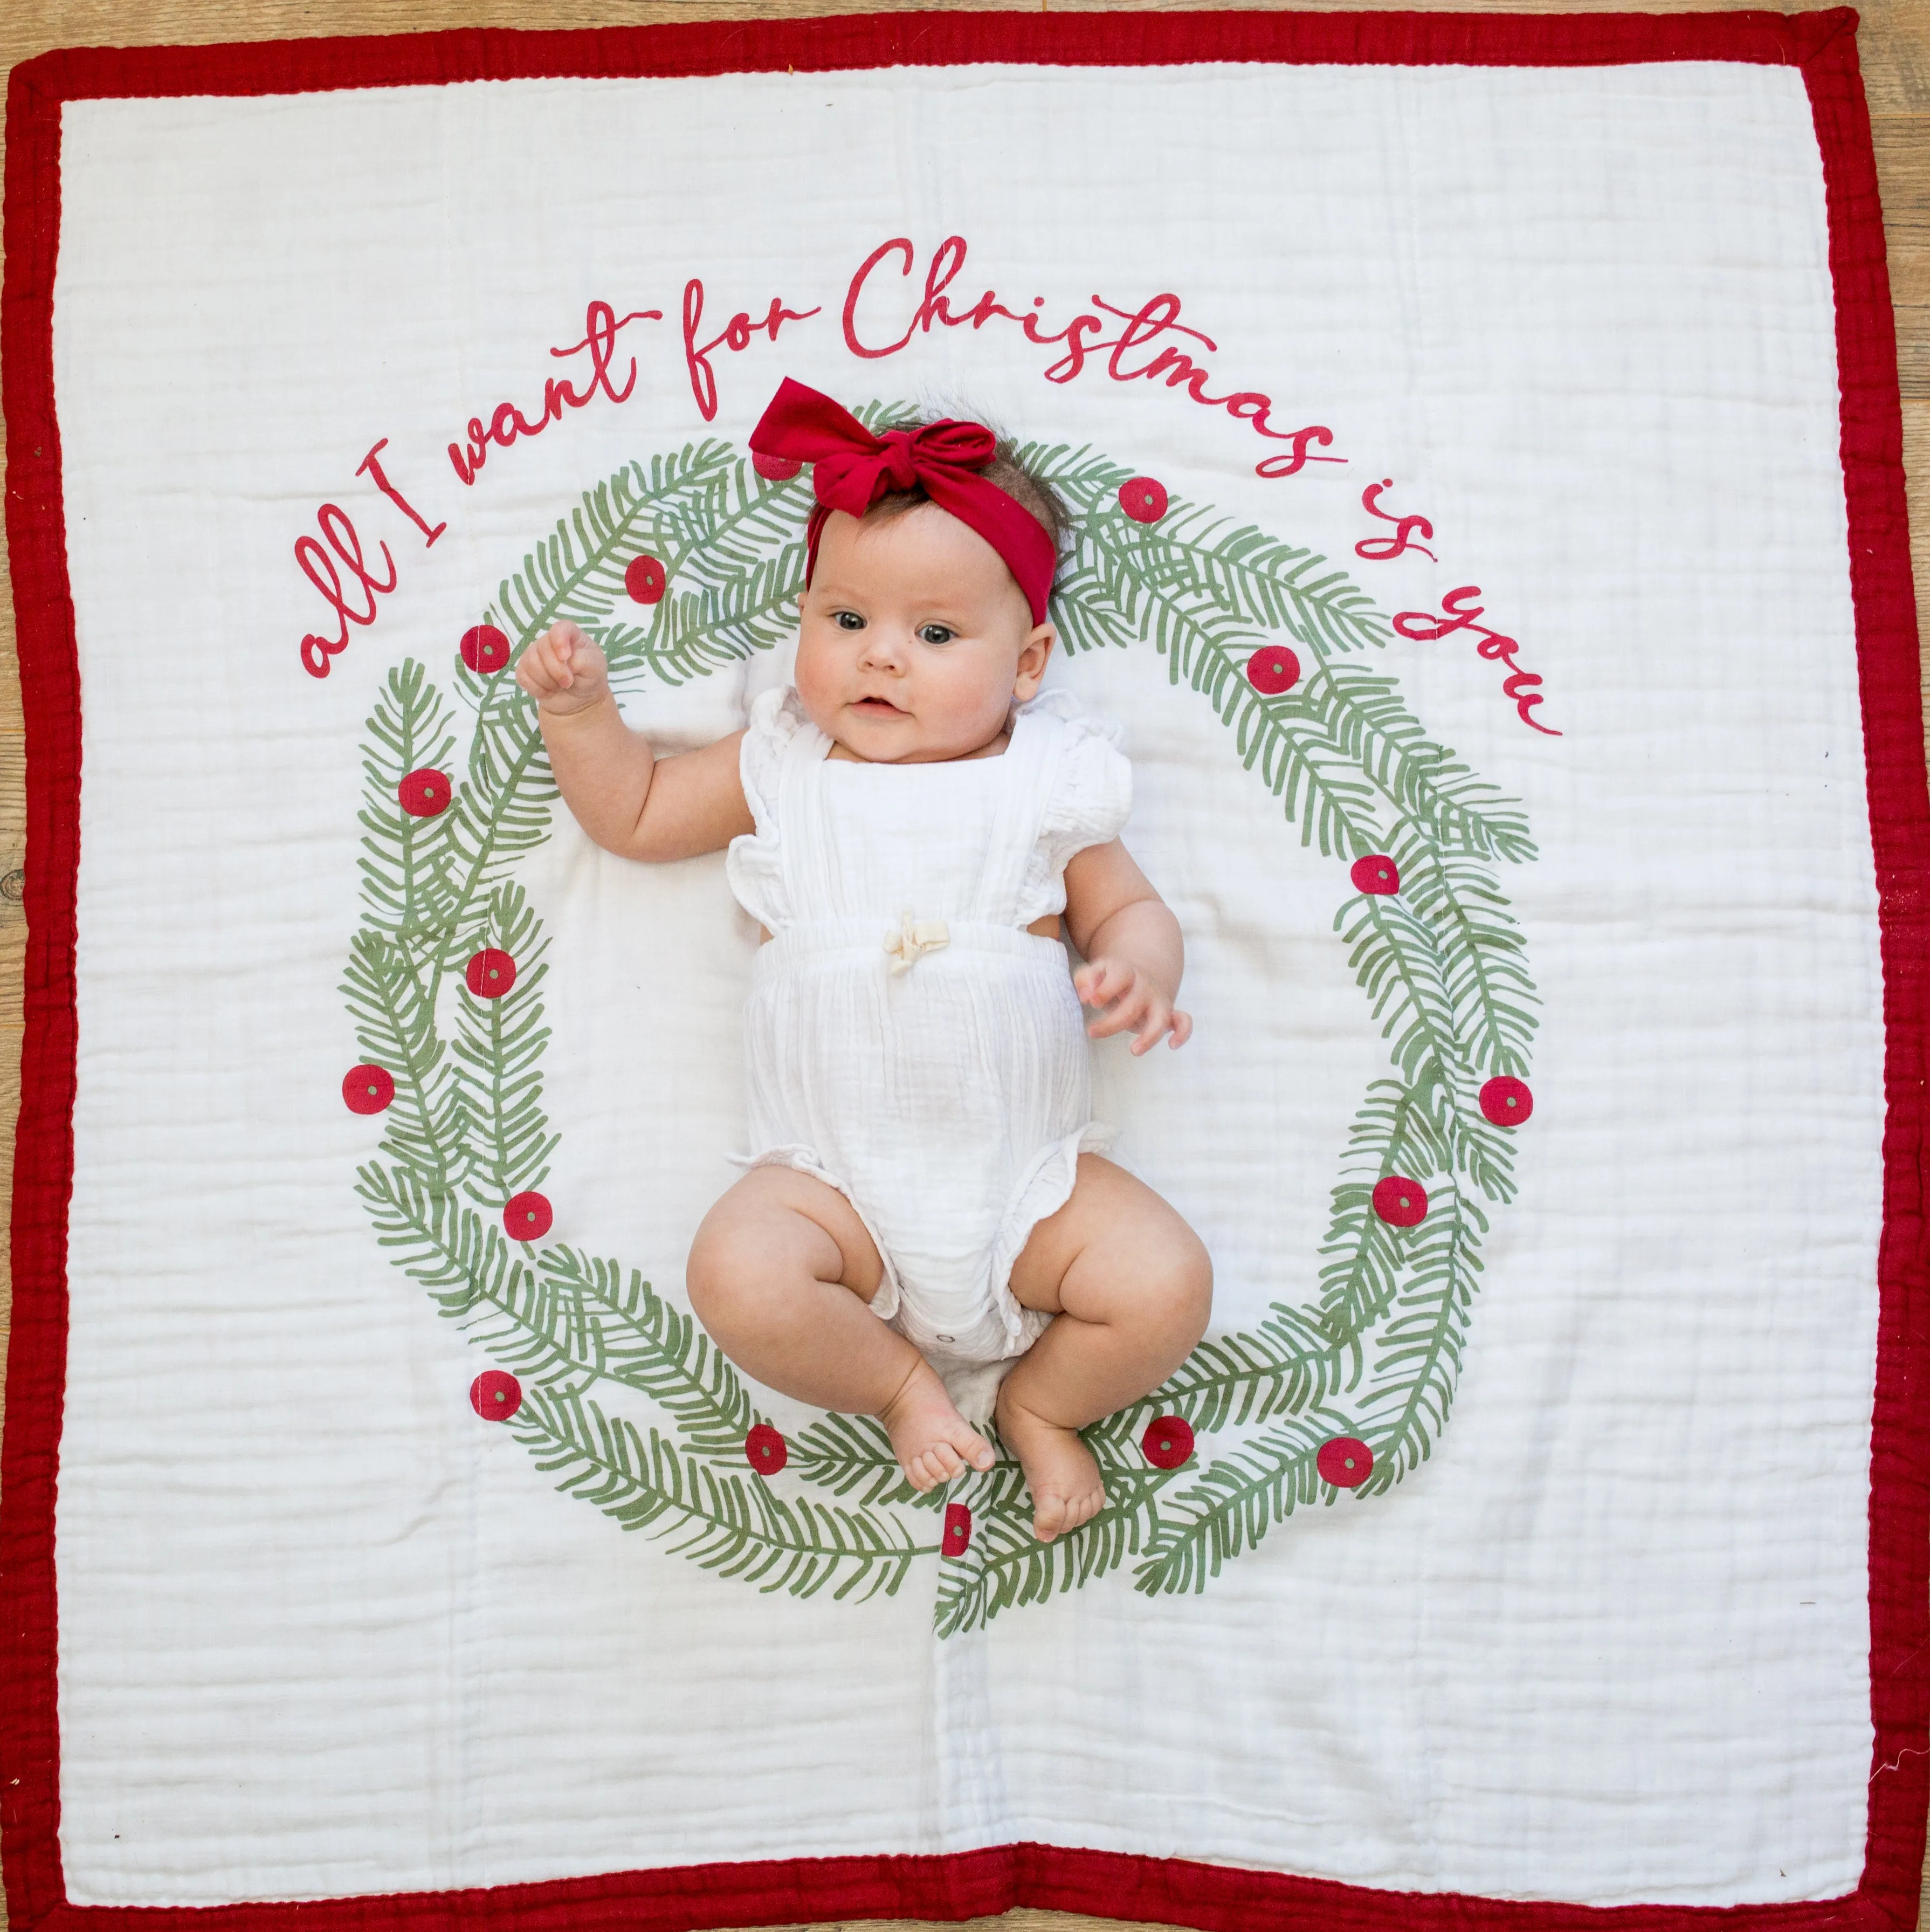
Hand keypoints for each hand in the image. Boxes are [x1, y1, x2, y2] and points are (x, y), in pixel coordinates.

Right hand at [516, 620, 610, 715]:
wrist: (580, 700)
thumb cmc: (589, 678)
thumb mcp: (594, 668)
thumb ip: (581, 660)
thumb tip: (563, 660)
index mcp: (571, 636)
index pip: (560, 628)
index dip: (560, 641)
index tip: (565, 657)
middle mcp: (550, 641)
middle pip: (542, 648)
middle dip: (556, 670)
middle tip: (568, 683)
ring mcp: (536, 655)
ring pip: (530, 662)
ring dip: (546, 681)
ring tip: (559, 687)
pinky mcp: (526, 670)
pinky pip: (522, 676)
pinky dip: (537, 689)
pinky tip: (548, 691)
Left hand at [1073, 957, 1192, 1053]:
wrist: (1137, 976)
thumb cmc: (1109, 979)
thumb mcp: (1095, 973)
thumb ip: (1086, 979)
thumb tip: (1087, 996)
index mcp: (1125, 972)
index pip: (1120, 976)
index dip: (1106, 989)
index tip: (1091, 1002)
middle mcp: (1145, 986)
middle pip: (1132, 1006)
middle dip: (1111, 1023)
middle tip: (1091, 1032)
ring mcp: (1159, 1000)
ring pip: (1161, 1018)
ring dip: (1150, 1036)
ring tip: (1134, 1051)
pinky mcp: (1169, 1013)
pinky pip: (1184, 1021)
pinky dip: (1183, 1032)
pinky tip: (1172, 1045)